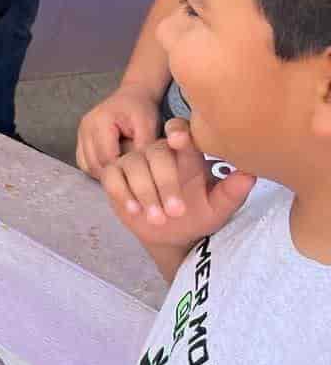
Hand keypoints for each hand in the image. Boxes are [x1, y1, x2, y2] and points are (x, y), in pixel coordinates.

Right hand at [76, 82, 162, 176]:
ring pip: (88, 166)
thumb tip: (140, 171)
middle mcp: (85, 127)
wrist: (132, 96)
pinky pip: (84, 163)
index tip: (138, 177)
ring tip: (123, 172)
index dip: (122, 172)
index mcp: (100, 121)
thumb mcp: (148, 125)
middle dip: (114, 175)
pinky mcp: (80, 139)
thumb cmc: (141, 110)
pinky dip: (98, 169)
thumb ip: (143, 147)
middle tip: (132, 178)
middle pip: (95, 164)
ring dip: (105, 174)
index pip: (106, 158)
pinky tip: (113, 166)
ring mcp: (80, 133)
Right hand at [101, 118, 255, 249]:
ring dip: (146, 193)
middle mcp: (158, 153)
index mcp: (185, 154)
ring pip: (134, 165)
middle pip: (156, 153)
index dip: (178, 131)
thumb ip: (232, 191)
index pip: (180, 130)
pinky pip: (112, 176)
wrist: (172, 235)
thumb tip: (251, 174)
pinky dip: (122, 192)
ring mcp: (134, 162)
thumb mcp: (218, 207)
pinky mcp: (116, 175)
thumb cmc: (198, 215)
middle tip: (177, 211)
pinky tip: (134, 210)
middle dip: (165, 182)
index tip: (179, 140)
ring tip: (159, 219)